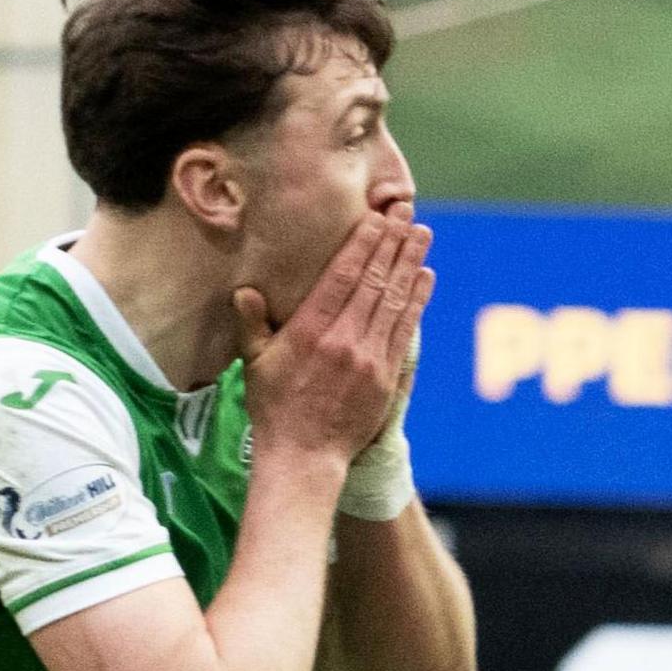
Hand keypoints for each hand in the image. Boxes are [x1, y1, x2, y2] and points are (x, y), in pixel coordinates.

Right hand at [237, 214, 434, 463]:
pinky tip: (425, 278)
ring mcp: (369, 358)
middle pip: (374, 281)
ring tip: (422, 236)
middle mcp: (344, 339)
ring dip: (410, 264)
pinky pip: (405, 329)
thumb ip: (252, 325)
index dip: (363, 244)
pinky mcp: (387, 376)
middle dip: (393, 244)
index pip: (342, 276)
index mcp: (310, 331)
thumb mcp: (254, 364)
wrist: (306, 456)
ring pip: (395, 301)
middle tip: (407, 214)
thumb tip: (245, 291)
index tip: (377, 218)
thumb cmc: (274, 409)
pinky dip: (417, 301)